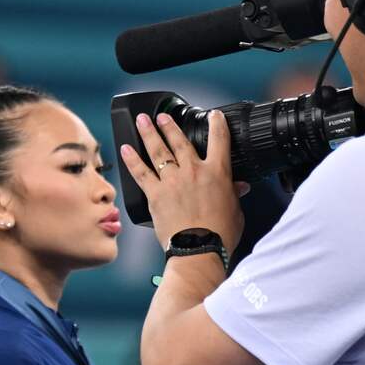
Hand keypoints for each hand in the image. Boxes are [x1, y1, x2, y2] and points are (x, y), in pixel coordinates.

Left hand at [120, 111, 246, 253]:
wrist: (199, 249)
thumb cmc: (220, 234)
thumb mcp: (235, 211)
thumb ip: (234, 194)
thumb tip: (239, 187)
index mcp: (217, 172)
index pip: (219, 139)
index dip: (216, 123)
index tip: (213, 115)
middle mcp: (193, 171)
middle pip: (179, 141)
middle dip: (170, 125)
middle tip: (162, 116)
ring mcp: (172, 181)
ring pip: (158, 151)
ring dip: (149, 133)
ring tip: (142, 121)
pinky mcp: (155, 194)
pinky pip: (140, 172)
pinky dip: (132, 160)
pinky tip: (125, 149)